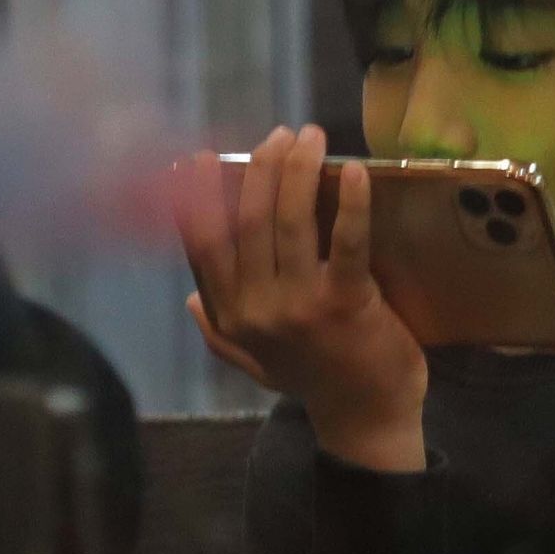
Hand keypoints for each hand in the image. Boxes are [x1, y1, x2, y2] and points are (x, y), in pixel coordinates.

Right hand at [173, 126, 427, 468]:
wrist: (366, 418)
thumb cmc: (314, 380)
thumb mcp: (254, 362)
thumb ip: (218, 331)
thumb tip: (188, 298)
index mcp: (230, 315)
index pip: (204, 244)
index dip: (200, 195)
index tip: (204, 157)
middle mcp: (255, 308)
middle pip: (249, 220)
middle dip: (263, 167)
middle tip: (283, 135)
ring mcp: (298, 306)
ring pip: (290, 221)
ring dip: (299, 170)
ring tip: (311, 138)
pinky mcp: (344, 303)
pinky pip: (345, 241)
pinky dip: (349, 202)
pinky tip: (354, 172)